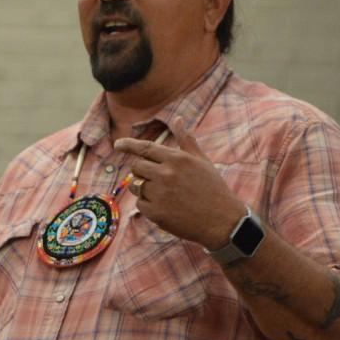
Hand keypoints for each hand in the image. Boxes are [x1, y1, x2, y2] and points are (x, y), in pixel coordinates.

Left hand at [114, 117, 245, 247]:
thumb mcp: (201, 160)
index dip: (128, 145)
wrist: (222, 221)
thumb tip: (178, 118)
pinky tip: (165, 208)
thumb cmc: (212, 188)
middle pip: (137, 167)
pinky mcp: (156, 213)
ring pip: (136, 186)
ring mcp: (160, 194)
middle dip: (141, 171)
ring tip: (164, 194)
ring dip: (144, 188)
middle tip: (156, 180)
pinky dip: (148, 206)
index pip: (145, 148)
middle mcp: (166, 174)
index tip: (117, 144)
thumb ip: (186, 140)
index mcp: (176, 159)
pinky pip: (140, 205)